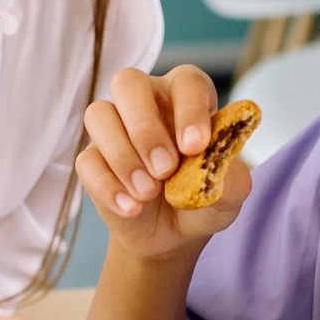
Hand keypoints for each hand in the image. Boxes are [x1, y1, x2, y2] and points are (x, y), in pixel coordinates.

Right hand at [78, 66, 252, 264]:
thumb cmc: (203, 202)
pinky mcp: (92, 158)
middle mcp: (147, 102)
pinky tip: (131, 208)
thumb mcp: (228, 197)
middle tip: (165, 170)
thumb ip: (232, 181)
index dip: (190, 110)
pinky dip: (108, 186)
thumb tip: (220, 169)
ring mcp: (115, 127)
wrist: (171, 236)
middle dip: (145, 127)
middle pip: (128, 83)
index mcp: (186, 97)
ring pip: (99, 115)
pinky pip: (87, 160)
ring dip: (123, 157)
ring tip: (148, 194)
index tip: (196, 146)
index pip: (186, 83)